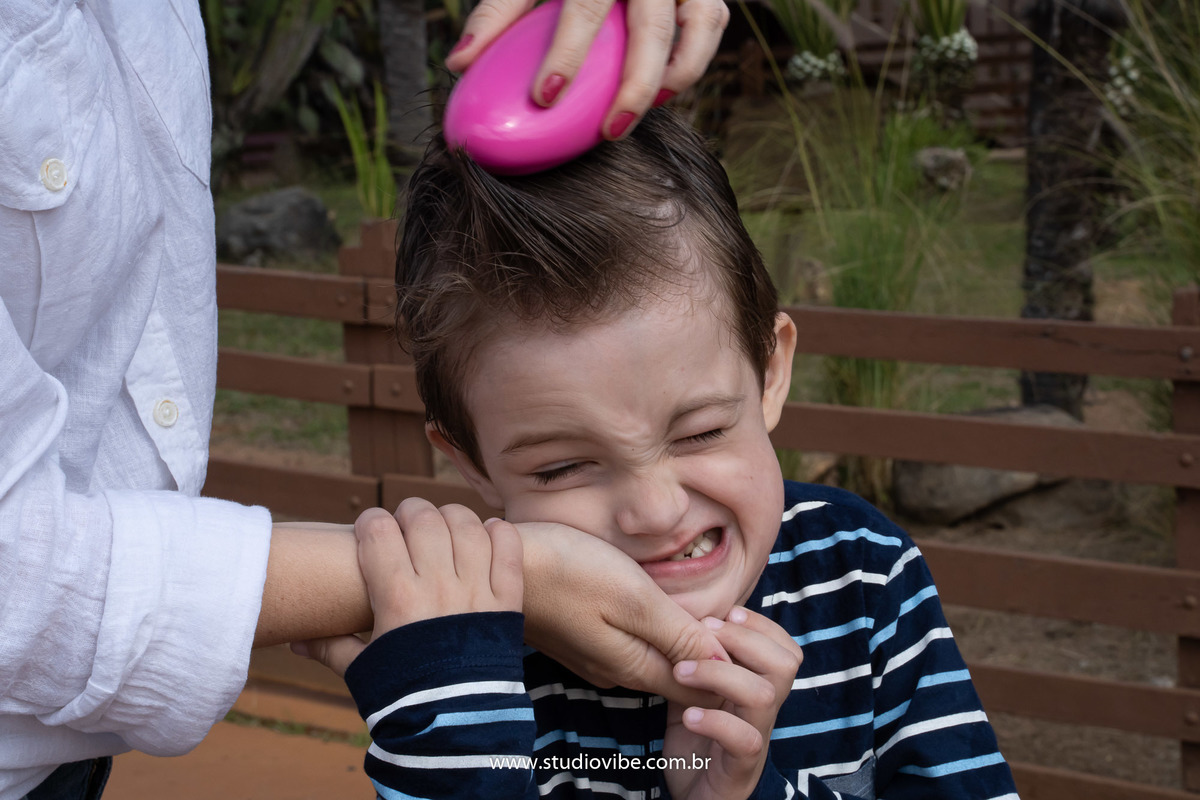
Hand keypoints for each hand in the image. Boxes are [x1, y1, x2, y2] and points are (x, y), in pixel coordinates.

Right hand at [293, 500, 522, 676]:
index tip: (369, 529)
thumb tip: (295, 642)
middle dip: (410, 512)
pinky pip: (509, 551)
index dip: (370, 521)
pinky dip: (501, 534)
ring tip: (443, 525)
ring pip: (467, 527)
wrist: (459, 729)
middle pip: (424, 520)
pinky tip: (489, 533)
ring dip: (452, 517)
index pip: (378, 531)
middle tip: (406, 523)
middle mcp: (438, 587)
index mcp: (396, 598)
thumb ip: (331, 649)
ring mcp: (476, 591)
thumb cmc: (404, 699)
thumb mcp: (363, 672)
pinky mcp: (507, 602)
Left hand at [445, 0, 728, 139]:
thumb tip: (457, 65)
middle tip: (610, 132)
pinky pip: (711, 24)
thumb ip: (497, 14)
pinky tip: (661, 92)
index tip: (545, 96)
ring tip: (640, 113)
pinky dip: (691, 60)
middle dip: (636, 85)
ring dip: (677, 75)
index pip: (586, 8)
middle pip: (654, 27)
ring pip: (702, 24)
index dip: (567, 53)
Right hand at [519, 521, 727, 707]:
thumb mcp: (633, 597)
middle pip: (678, 674)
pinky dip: (653, 629)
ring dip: (680, 638)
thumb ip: (679, 633)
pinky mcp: (578, 639)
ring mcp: (594, 657)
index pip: (699, 685)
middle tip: (727, 614)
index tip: (739, 630)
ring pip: (654, 657)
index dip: (728, 665)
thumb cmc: (567, 570)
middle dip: (708, 653)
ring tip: (696, 604)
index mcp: (634, 666)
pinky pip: (630, 644)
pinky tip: (653, 601)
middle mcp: (615, 671)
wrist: (498, 563)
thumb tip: (725, 664)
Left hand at [662, 607, 802, 799]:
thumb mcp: (693, 694)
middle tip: (703, 633)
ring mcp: (756, 738)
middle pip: (785, 664)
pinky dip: (715, 721)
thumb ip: (695, 661)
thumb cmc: (696, 742)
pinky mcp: (741, 768)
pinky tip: (688, 716)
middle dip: (744, 639)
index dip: (762, 625)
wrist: (696, 796)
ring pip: (763, 696)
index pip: (786, 649)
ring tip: (682, 672)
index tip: (726, 612)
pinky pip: (744, 740)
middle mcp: (763, 711)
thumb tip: (681, 616)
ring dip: (720, 675)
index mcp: (757, 688)